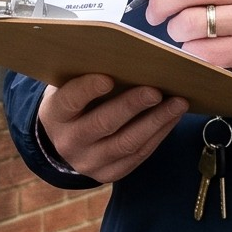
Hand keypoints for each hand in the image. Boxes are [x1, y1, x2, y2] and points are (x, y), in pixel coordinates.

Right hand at [36, 73, 188, 183]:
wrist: (66, 138)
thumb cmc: (76, 99)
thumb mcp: (70, 85)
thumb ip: (88, 73)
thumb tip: (127, 58)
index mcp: (54, 114)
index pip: (70, 101)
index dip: (88, 90)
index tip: (108, 78)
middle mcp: (68, 142)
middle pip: (103, 124)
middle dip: (132, 106)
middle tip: (155, 91)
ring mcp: (88, 162)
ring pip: (127, 144)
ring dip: (156, 122)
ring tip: (178, 103)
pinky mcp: (109, 173)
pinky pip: (138, 155)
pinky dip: (158, 135)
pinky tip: (172, 118)